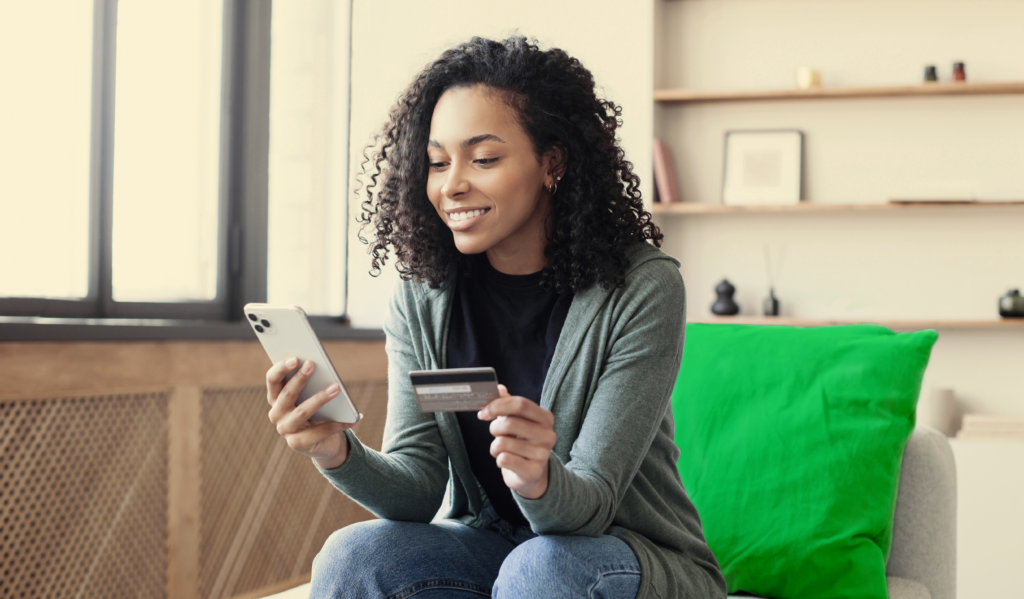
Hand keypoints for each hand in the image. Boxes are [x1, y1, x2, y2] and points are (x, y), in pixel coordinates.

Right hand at [266, 357, 360, 469]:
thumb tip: (324, 369)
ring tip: (336, 387)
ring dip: (320, 398)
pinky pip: (319, 432)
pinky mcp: (297, 444)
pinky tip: (353, 418)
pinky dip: (338, 424)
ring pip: (302, 411)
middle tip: (312, 365)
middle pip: (286, 394)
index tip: (295, 358)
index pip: (272, 380)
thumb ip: (312, 383)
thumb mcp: (312, 396)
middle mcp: (276, 414)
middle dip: (299, 379)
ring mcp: (285, 430)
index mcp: (275, 397)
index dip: (281, 368)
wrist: (323, 443)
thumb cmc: (317, 412)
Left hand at [478, 384, 555, 499]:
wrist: (531, 474)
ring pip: (503, 443)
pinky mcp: (533, 471)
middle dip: (494, 428)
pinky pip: (504, 459)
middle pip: (509, 423)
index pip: (520, 404)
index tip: (483, 412)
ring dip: (495, 447)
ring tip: (503, 450)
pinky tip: (507, 461)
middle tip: (495, 433)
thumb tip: (498, 388)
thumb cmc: (522, 442)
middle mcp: (548, 435)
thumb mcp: (517, 421)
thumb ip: (508, 404)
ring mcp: (543, 454)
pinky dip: (499, 460)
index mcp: (545, 418)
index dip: (498, 405)